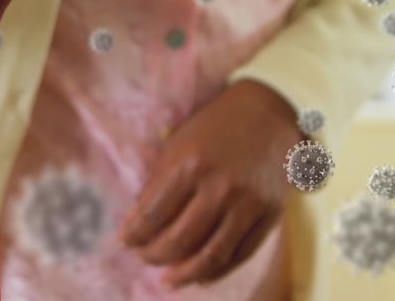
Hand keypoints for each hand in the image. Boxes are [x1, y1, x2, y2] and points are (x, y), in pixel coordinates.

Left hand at [120, 80, 303, 287]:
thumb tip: (137, 222)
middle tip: (143, 258)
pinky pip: (239, 254)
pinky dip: (217, 271)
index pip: (152, 214)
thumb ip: (158, 182)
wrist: (268, 114)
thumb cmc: (213, 127)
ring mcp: (248, 203)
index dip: (134, 234)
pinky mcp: (270, 215)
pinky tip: (200, 276)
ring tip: (168, 281)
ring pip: (211, 256)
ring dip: (184, 274)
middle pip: (180, 240)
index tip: (124, 241)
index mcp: (189, 164)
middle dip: (154, 255)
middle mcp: (219, 186)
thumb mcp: (177, 143)